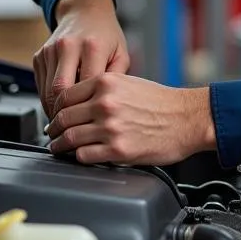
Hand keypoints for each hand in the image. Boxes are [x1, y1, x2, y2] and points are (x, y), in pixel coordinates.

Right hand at [32, 0, 129, 121]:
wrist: (85, 11)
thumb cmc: (106, 35)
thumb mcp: (121, 54)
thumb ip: (116, 81)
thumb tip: (108, 108)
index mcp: (92, 46)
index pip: (85, 87)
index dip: (86, 110)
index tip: (90, 124)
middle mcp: (68, 46)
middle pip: (60, 91)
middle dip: (65, 114)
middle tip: (73, 130)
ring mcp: (50, 50)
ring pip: (46, 91)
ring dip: (54, 110)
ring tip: (67, 122)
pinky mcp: (39, 54)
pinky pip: (40, 85)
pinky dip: (47, 99)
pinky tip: (59, 106)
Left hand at [47, 73, 215, 165]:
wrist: (187, 118)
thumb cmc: (162, 102)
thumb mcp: (129, 82)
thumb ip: (102, 89)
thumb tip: (79, 102)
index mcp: (106, 83)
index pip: (65, 96)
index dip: (56, 109)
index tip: (55, 116)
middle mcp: (105, 103)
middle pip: (63, 118)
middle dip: (54, 129)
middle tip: (52, 134)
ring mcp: (110, 128)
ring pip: (70, 138)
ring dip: (60, 146)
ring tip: (59, 148)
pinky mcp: (118, 150)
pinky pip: (85, 156)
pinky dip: (78, 157)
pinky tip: (80, 156)